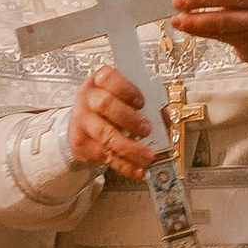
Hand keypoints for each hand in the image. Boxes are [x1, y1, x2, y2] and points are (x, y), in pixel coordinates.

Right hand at [68, 66, 155, 181]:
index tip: (142, 102)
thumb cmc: (108, 110)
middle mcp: (88, 99)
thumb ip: (147, 104)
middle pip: (104, 104)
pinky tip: (137, 169)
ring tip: (147, 156)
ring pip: (104, 134)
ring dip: (129, 147)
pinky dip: (125, 165)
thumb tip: (165, 118)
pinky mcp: (81, 144)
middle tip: (146, 129)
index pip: (108, 78)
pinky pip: (105, 155)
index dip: (127, 89)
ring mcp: (82, 121)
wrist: (82, 128)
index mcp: (100, 82)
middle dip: (129, 119)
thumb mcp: (124, 100)